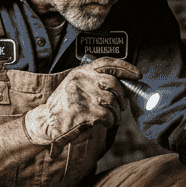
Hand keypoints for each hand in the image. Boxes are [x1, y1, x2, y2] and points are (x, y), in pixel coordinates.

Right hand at [24, 57, 140, 145]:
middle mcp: (81, 81)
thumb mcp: (75, 85)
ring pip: (113, 101)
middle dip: (123, 96)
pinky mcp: (85, 113)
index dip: (126, 67)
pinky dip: (110, 121)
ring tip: (113, 118)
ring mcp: (83, 96)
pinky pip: (107, 116)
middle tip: (122, 106)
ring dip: (117, 112)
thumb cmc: (65, 105)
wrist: (47, 121)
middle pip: (114, 83)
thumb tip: (123, 83)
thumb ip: (94, 80)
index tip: (138, 74)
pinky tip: (105, 123)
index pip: (107, 63)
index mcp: (81, 72)